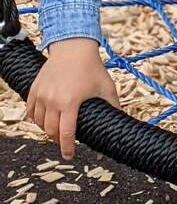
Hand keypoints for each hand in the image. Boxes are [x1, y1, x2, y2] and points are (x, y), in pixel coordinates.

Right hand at [26, 39, 119, 160]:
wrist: (74, 48)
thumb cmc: (92, 68)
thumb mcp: (107, 88)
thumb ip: (114, 109)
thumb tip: (119, 128)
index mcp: (70, 103)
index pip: (66, 134)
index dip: (68, 148)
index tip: (69, 156)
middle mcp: (52, 100)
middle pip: (50, 131)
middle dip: (58, 141)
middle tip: (65, 143)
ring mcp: (41, 95)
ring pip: (39, 123)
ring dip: (47, 131)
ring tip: (56, 132)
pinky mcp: (34, 89)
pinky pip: (30, 111)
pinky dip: (36, 119)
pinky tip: (44, 121)